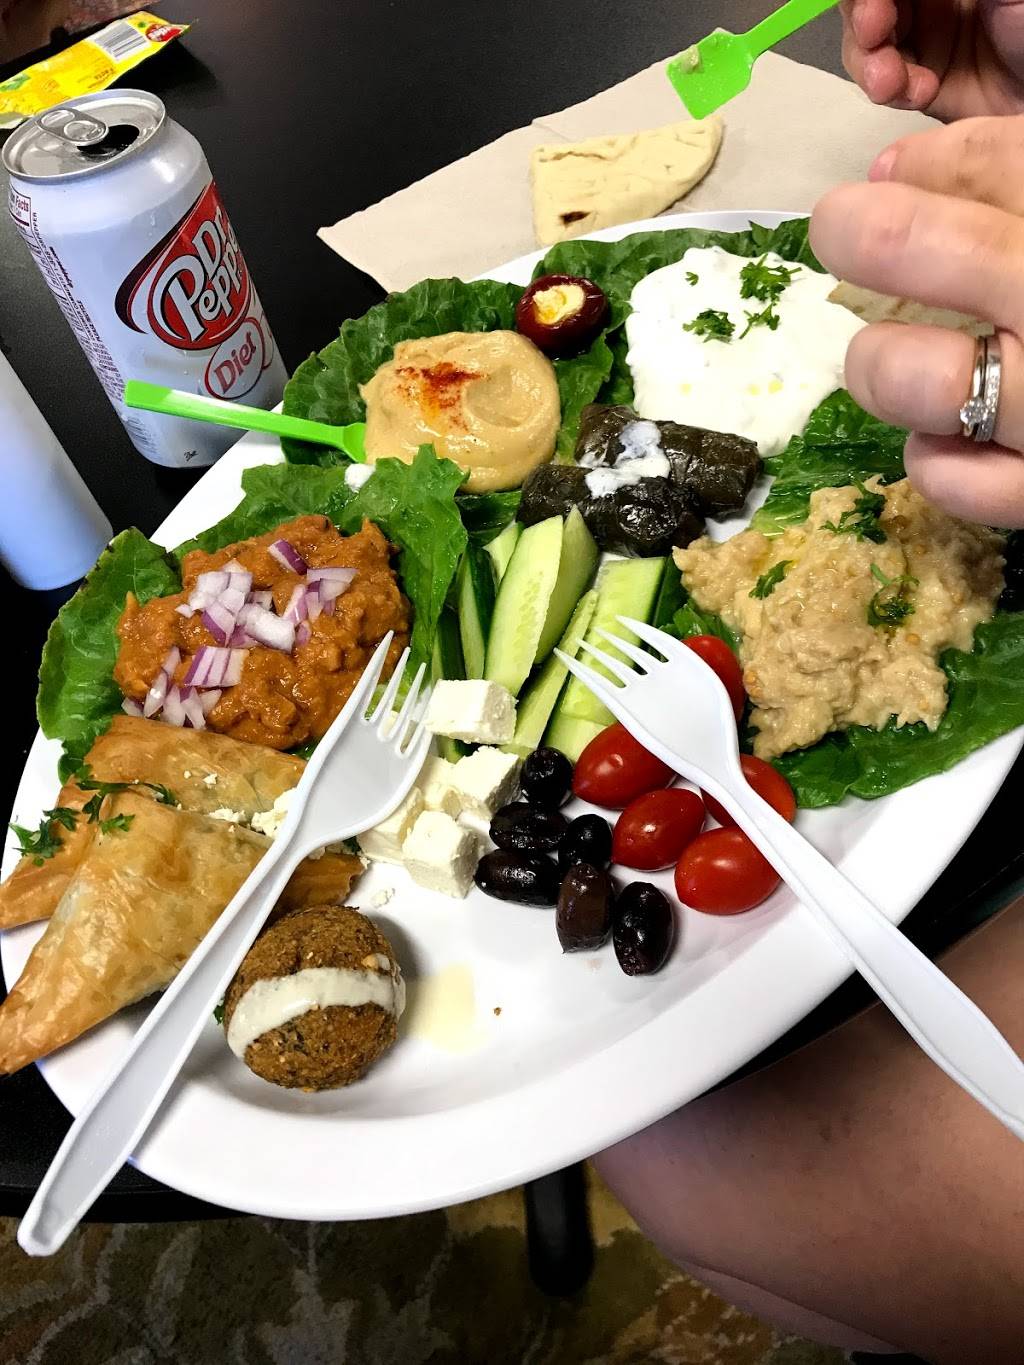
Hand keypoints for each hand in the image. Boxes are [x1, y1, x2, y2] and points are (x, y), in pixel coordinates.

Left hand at [809, 117, 1023, 527]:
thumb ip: (1014, 178)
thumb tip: (892, 173)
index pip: (1004, 165)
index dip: (929, 167)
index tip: (884, 182)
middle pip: (943, 249)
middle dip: (870, 233)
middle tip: (843, 230)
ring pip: (923, 377)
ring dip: (883, 362)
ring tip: (889, 358)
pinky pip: (955, 481)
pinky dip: (930, 456)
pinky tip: (942, 435)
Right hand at [840, 0, 1023, 120]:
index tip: (875, 2)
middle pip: (868, 2)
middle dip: (863, 14)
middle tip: (874, 28)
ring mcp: (930, 39)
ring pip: (868, 41)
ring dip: (869, 58)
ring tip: (888, 79)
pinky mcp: (926, 86)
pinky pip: (886, 85)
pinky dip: (889, 90)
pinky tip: (915, 92)